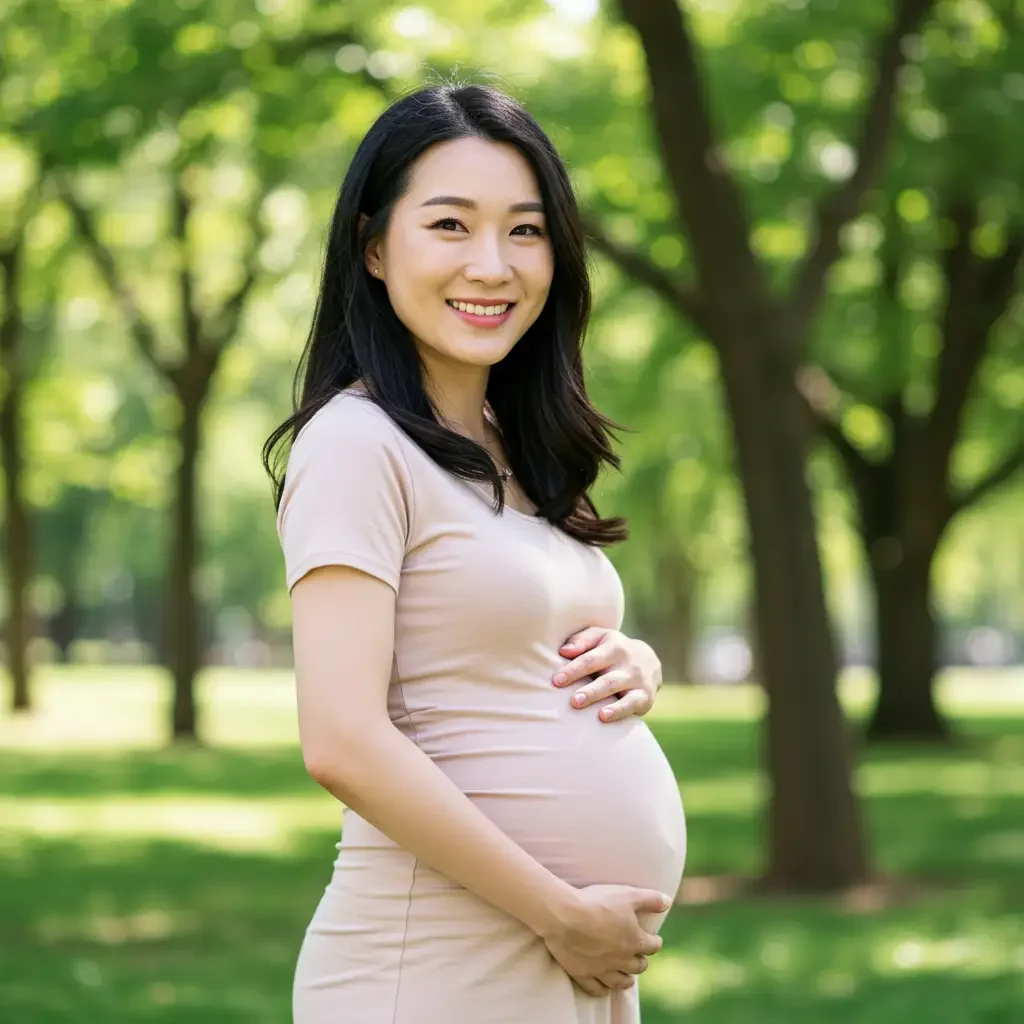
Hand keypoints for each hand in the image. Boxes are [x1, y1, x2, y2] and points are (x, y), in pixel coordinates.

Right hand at [539, 885, 669, 996]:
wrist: (565, 916)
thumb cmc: (598, 903)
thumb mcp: (628, 894)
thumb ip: (651, 899)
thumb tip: (668, 901)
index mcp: (635, 940)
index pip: (652, 946)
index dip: (655, 942)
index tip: (654, 939)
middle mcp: (621, 959)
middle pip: (638, 966)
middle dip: (641, 961)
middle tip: (640, 956)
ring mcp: (602, 969)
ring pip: (620, 981)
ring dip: (626, 979)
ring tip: (628, 978)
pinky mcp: (583, 974)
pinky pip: (597, 989)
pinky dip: (603, 989)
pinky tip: (604, 987)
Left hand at [554, 628, 662, 722]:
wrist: (649, 660)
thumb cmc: (611, 649)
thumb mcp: (599, 638)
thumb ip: (581, 641)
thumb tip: (564, 651)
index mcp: (614, 646)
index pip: (591, 659)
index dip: (573, 670)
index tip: (557, 680)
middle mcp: (628, 663)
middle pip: (606, 677)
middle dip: (589, 690)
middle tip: (573, 700)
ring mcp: (638, 680)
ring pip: (617, 688)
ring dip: (598, 697)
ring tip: (582, 706)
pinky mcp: (645, 697)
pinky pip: (632, 704)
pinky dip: (619, 711)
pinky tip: (603, 716)